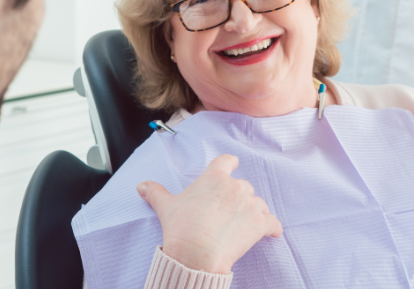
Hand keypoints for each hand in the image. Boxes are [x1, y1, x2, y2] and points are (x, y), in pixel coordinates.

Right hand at [136, 154, 282, 274]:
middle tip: (226, 213)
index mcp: (214, 177)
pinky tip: (272, 233)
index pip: (227, 161)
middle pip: (242, 186)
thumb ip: (155, 193)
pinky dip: (272, 228)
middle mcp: (235, 186)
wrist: (196, 253)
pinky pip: (272, 222)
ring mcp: (250, 204)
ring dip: (253, 212)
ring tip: (242, 226)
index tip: (232, 166)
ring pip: (258, 203)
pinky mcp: (260, 223)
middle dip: (237, 198)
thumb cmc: (181, 228)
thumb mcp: (166, 207)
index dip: (230, 164)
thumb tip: (141, 186)